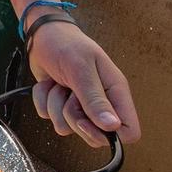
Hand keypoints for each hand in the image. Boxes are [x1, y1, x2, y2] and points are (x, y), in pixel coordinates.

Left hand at [25, 21, 140, 148]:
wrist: (42, 35)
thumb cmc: (66, 44)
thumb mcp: (81, 70)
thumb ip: (95, 99)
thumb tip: (112, 126)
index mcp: (116, 92)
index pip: (129, 131)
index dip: (111, 136)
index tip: (88, 122)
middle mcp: (101, 103)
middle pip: (96, 137)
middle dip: (76, 119)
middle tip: (71, 95)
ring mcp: (80, 106)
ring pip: (68, 128)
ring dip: (56, 105)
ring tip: (60, 83)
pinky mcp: (61, 106)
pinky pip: (49, 118)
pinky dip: (44, 101)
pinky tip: (50, 83)